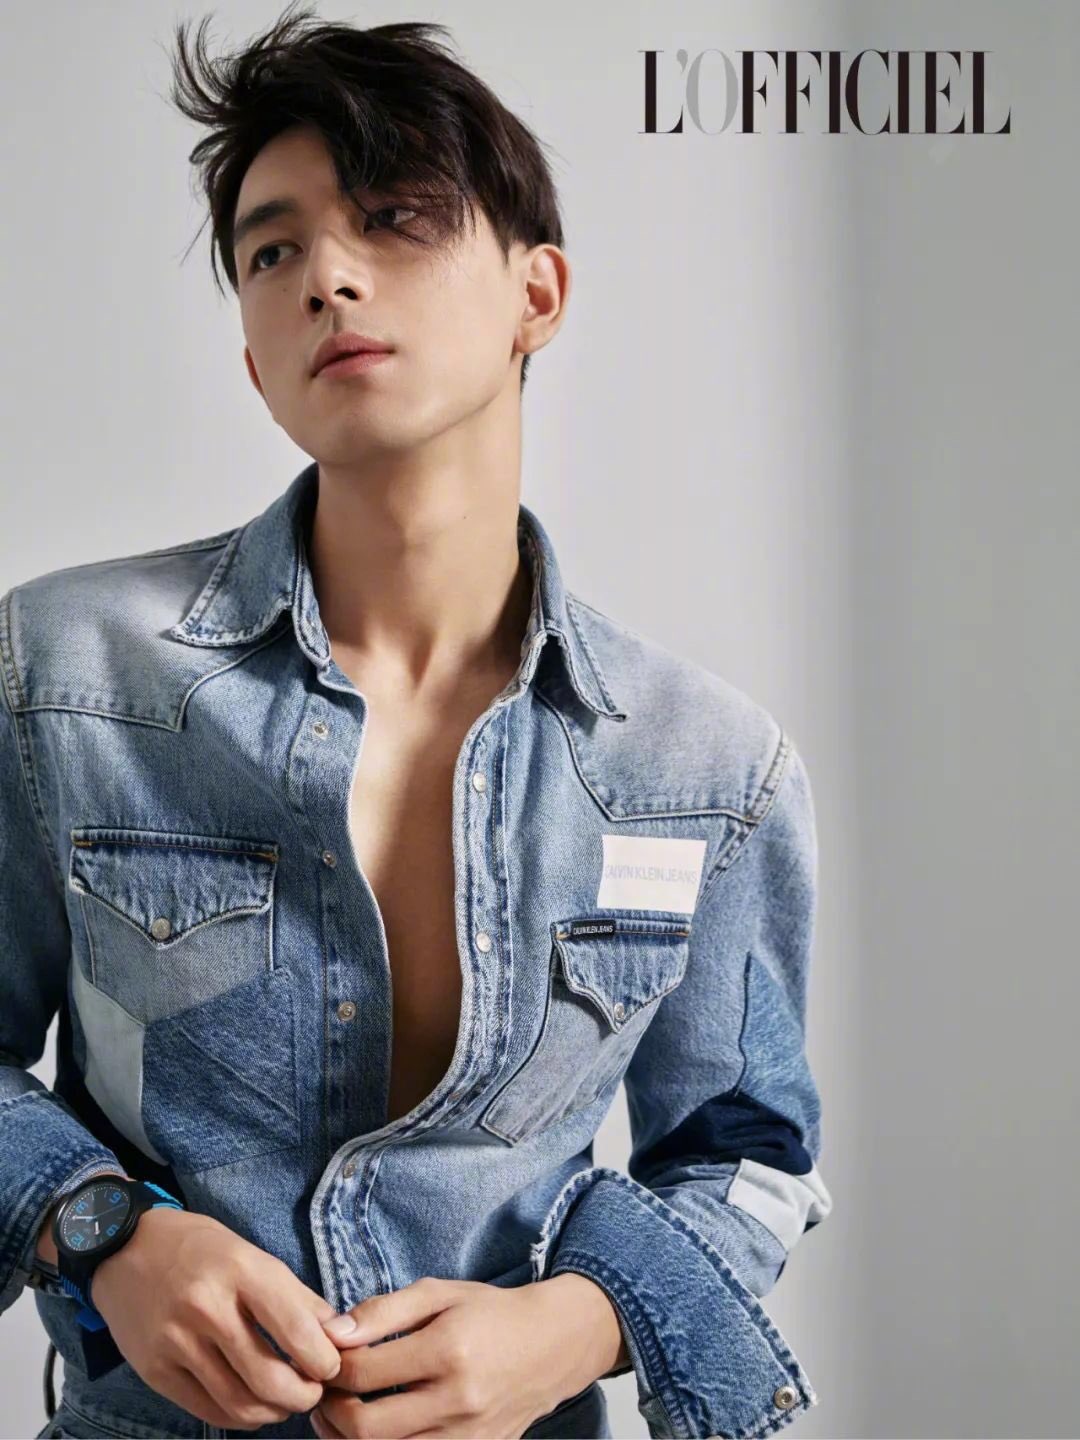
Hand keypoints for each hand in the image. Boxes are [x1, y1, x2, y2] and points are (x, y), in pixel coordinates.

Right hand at [91, 1206, 342, 1430]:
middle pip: (270, 1378)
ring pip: (240, 1403)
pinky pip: (208, 1410)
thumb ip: (297, 1296)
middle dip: (304, 1395)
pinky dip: (240, 1417)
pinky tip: (253, 1405)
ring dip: (275, 1412)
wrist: (121, 1247)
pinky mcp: (154, 1370)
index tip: (333, 1365)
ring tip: (287, 1401)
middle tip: (314, 1390)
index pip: (296, 1330)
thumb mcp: (251, 1253)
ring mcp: (177, 1342)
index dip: (325, 1359)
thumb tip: (340, 1335)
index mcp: (241, 1270)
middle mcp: (207, 1307)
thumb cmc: (198, 1247)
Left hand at [311, 1273, 624, 1438]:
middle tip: (323, 1394)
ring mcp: (468, 1437)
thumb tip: (332, 1333)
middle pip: (366, 1428)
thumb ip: (383, 1311)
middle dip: (331, 1412)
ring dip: (349, 1439)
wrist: (552, 1345)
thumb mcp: (439, 1293)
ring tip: (341, 1416)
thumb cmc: (489, 1312)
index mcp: (448, 1349)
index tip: (325, 1358)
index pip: (364, 1372)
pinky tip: (377, 1431)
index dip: (332, 1367)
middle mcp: (458, 1399)